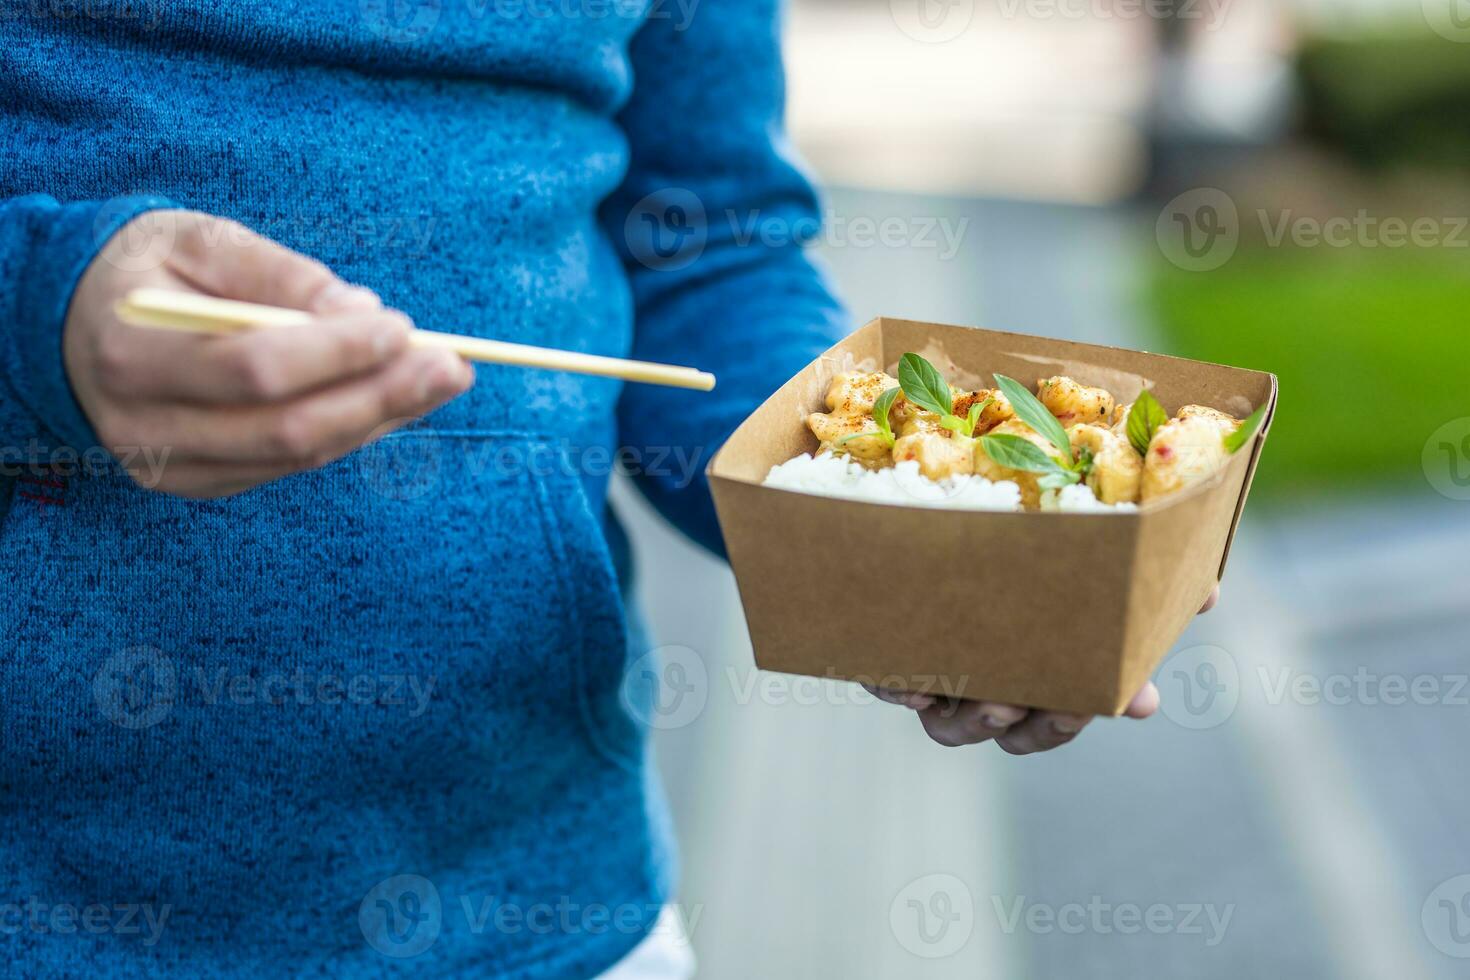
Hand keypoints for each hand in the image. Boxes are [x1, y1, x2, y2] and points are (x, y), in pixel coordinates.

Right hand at [64, 210, 472, 496]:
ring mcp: (172, 466)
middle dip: (379, 397)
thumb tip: (361, 310)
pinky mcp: (200, 483)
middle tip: (452, 365)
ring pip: (298, 456)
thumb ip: (281, 274)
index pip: (252, 367)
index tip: (401, 326)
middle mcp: (145, 426)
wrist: (78, 324)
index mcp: (132, 353)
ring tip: (442, 379)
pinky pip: (291, 465)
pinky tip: (394, 400)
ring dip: (380, 418)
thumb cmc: (150, 267)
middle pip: (286, 428)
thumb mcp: (202, 241)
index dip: (335, 353)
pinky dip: (351, 432)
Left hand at [867, 586, 1220, 754]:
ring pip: (948, 725)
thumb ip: (1139, 589)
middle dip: (1023, 725)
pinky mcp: (884, 655)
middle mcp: (981, 686)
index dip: (1072, 721)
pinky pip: (889, 683)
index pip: (1052, 723)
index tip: (1103, 704)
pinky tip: (915, 681)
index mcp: (1029, 678)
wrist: (934, 514)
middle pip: (1000, 730)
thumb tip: (1210, 593)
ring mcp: (932, 677)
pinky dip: (901, 688)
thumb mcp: (1084, 571)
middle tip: (1034, 705)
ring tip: (988, 697)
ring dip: (968, 719)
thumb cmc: (1026, 558)